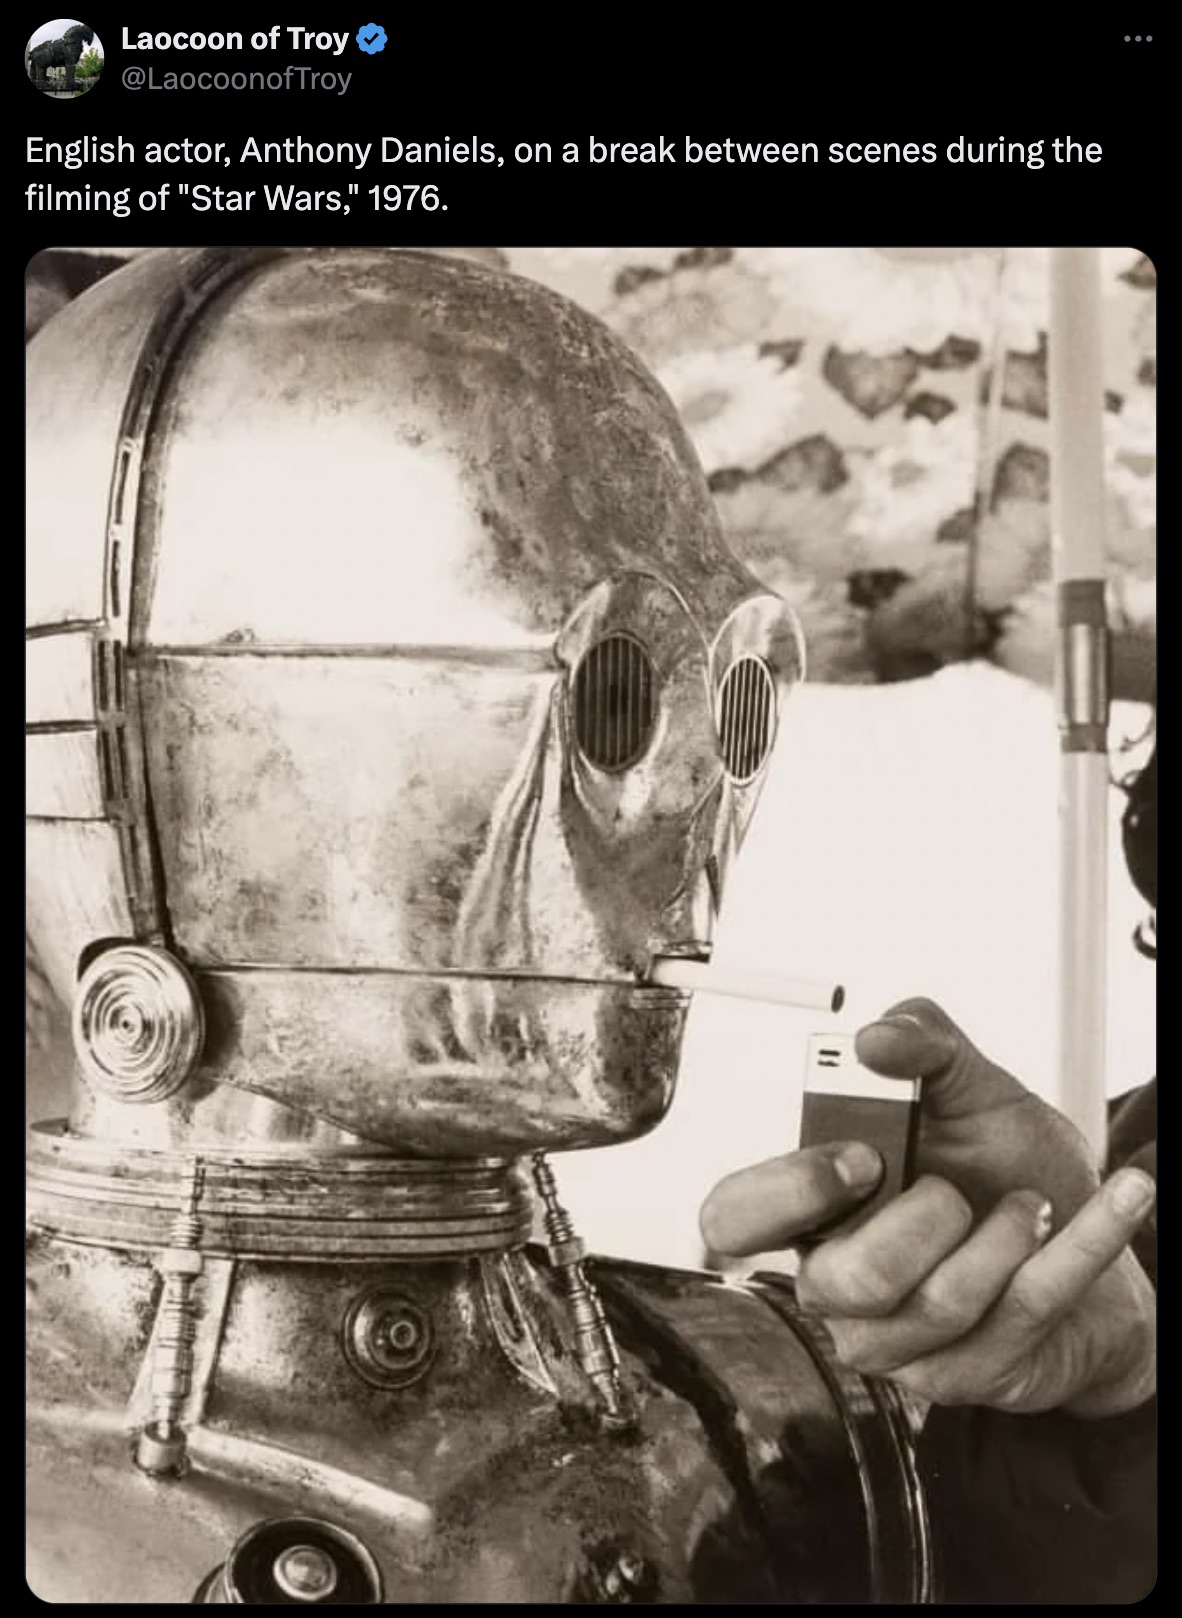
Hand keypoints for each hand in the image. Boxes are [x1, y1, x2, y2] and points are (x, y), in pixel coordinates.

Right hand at [700, 999, 1155, 1418]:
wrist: (1081, 1231)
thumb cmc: (1003, 1165)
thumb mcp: (969, 1087)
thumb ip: (924, 1044)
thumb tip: (876, 1039)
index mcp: (812, 1210)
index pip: (733, 1220)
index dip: (787, 1191)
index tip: (862, 1156)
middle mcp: (838, 1285)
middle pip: (845, 1281)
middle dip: (920, 1223)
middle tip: (955, 1191)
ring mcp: (899, 1344)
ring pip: (942, 1302)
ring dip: (1010, 1234)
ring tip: (1035, 1203)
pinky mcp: (969, 1376)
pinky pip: (1025, 1311)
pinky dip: (1083, 1243)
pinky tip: (1120, 1199)